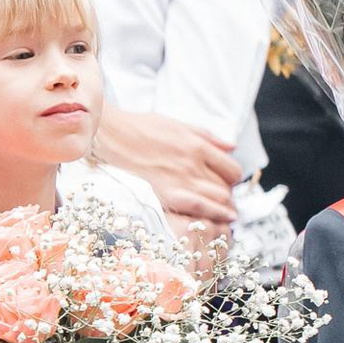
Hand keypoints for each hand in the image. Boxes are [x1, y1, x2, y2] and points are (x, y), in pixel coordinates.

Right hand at [102, 108, 238, 230]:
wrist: (112, 136)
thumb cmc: (140, 129)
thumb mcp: (179, 125)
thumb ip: (208, 137)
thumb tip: (231, 147)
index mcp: (198, 146)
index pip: (231, 169)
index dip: (231, 179)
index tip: (224, 184)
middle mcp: (194, 163)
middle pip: (226, 186)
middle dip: (226, 194)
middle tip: (218, 200)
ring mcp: (181, 180)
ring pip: (218, 198)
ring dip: (222, 206)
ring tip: (219, 210)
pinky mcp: (167, 193)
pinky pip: (200, 207)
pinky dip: (215, 213)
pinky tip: (222, 218)